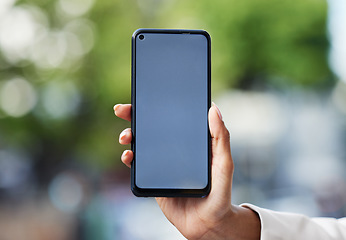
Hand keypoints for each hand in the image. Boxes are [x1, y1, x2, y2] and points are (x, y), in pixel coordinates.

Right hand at [114, 103, 259, 239]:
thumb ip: (221, 138)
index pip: (172, 117)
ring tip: (126, 136)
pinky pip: (137, 164)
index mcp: (190, 140)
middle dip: (134, 116)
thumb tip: (213, 109)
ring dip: (129, 135)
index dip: (158, 104)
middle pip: (151, 127)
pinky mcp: (153, 177)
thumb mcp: (224, 164)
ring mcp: (162, 162)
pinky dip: (129, 157)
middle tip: (122, 110)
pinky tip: (128, 156)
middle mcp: (174, 148)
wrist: (207, 223)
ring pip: (141, 143)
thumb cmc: (220, 193)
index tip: (145, 95)